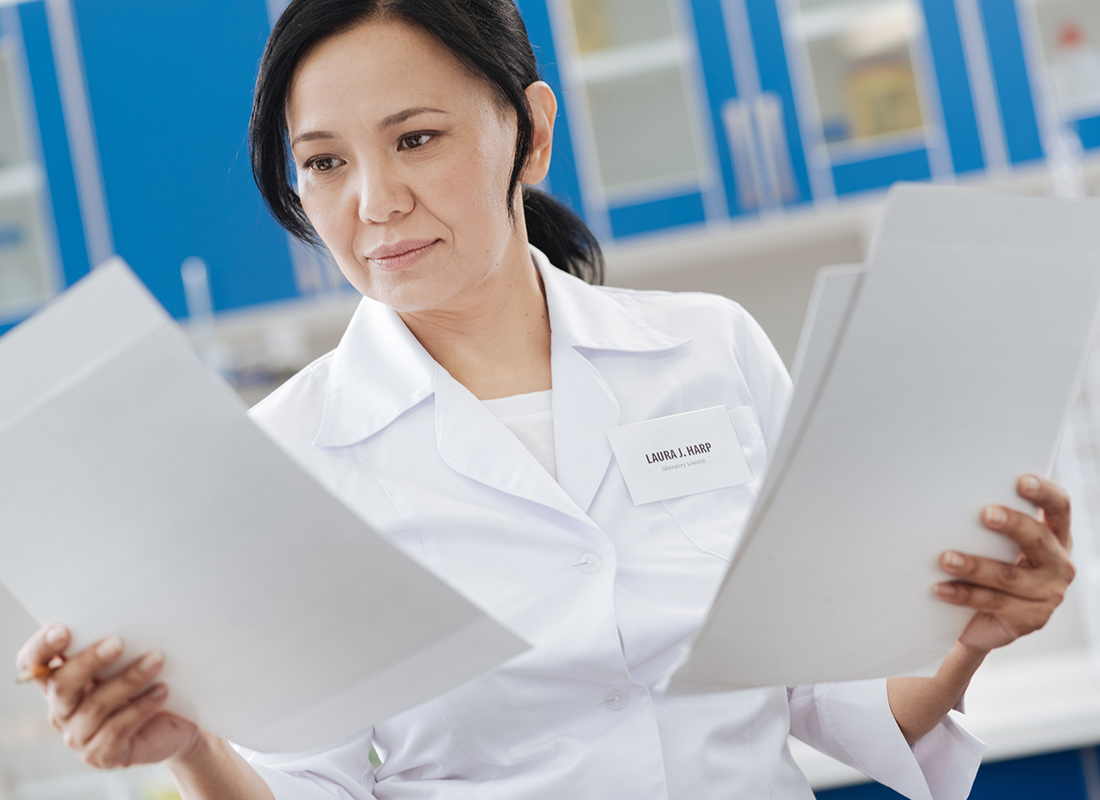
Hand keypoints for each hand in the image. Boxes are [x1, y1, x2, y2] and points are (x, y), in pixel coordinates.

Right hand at [15, 625, 199, 768]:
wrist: (175, 727)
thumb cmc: (147, 685)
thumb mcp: (130, 663)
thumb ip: (116, 646)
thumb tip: (127, 615)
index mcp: (59, 682)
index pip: (33, 664)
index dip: (42, 648)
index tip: (63, 629)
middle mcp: (62, 710)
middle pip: (62, 685)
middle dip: (89, 661)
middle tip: (118, 642)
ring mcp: (79, 735)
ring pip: (96, 706)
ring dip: (128, 679)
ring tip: (157, 660)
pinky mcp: (102, 754)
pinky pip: (117, 729)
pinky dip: (141, 707)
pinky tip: (162, 690)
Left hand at [936, 475, 1074, 654]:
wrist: (981, 622)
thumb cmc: (986, 569)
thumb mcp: (993, 545)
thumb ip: (988, 524)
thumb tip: (950, 496)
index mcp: (1055, 536)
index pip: (1058, 508)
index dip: (1044, 493)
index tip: (1021, 481)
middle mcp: (1059, 564)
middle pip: (1039, 539)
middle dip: (1012, 524)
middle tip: (985, 513)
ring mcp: (1049, 594)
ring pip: (1010, 576)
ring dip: (975, 566)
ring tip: (944, 558)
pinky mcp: (1032, 619)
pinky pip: (994, 603)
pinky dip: (963, 595)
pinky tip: (940, 589)